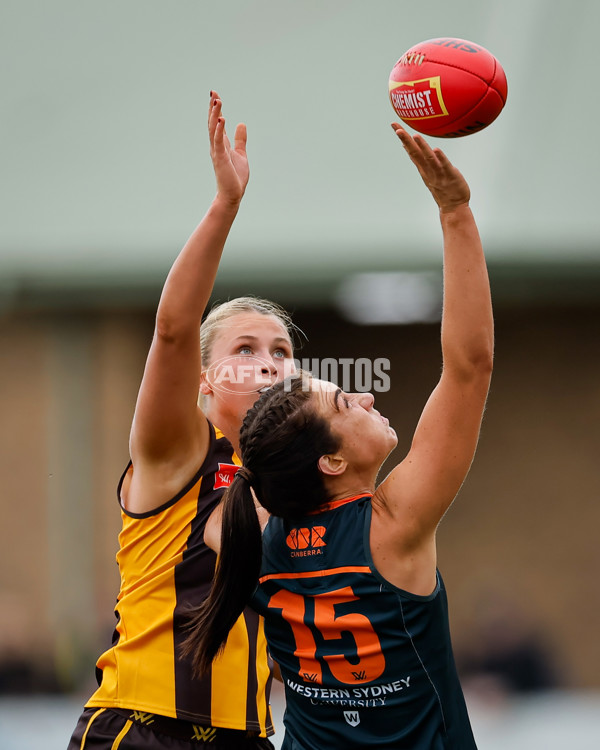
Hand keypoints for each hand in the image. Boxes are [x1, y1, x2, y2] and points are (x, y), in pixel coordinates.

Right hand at [209, 91, 248, 205]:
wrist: (233, 194)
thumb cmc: (235, 176)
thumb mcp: (240, 153)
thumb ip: (240, 139)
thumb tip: (241, 123)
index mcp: (221, 144)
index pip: (218, 123)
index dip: (216, 109)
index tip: (215, 95)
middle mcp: (217, 146)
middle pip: (213, 123)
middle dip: (213, 108)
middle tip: (213, 93)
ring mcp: (218, 152)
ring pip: (214, 130)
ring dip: (215, 115)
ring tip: (217, 101)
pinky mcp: (221, 158)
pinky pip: (218, 142)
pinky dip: (219, 130)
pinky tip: (222, 119)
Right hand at [391, 123, 469, 212]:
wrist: (453, 206)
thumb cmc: (443, 187)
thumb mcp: (428, 172)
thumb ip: (420, 160)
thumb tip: (409, 147)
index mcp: (423, 168)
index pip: (411, 150)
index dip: (403, 138)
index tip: (395, 125)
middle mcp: (428, 170)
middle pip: (415, 154)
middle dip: (406, 140)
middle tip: (398, 128)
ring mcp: (438, 173)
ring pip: (428, 159)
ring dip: (422, 148)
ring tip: (415, 136)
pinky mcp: (450, 176)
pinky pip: (444, 166)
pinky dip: (440, 158)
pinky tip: (436, 150)